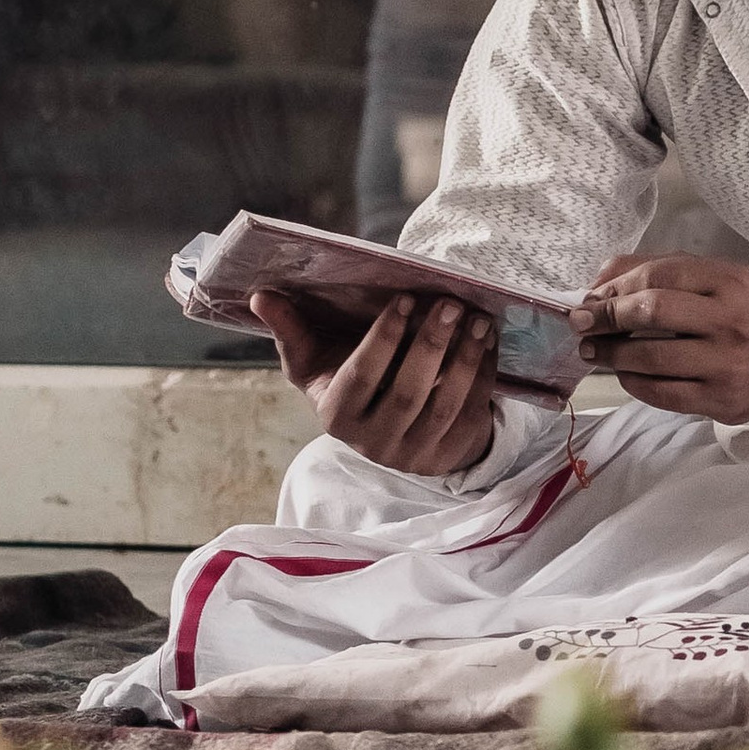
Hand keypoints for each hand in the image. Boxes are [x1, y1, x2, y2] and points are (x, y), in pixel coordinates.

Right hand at [252, 287, 499, 477]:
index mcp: (337, 417)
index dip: (384, 338)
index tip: (406, 299)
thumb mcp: (315, 363)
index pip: (362, 377)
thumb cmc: (350, 385)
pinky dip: (484, 375)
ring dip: (465, 360)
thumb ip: (291, 330)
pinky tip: (487, 342)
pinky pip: (471, 413)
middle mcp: (375, 442)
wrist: (392, 431)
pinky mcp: (449, 453)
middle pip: (407, 393)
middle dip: (430, 345)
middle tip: (448, 304)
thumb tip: (261, 296)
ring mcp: (415, 453)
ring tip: (476, 319)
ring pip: (445, 406)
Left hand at [575, 256, 748, 439]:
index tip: (591, 299)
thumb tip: (598, 284)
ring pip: (651, 357)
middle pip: (653, 311)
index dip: (616, 287)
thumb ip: (659, 271)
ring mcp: (728, 366)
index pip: (660, 275)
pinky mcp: (722, 402)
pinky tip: (625, 374)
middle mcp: (732, 322)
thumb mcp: (714, 281)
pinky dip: (633, 382)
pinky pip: (662, 393)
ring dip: (612, 354)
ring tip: (594, 352)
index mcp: (729, 282)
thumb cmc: (742, 316)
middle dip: (607, 317)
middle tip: (583, 325)